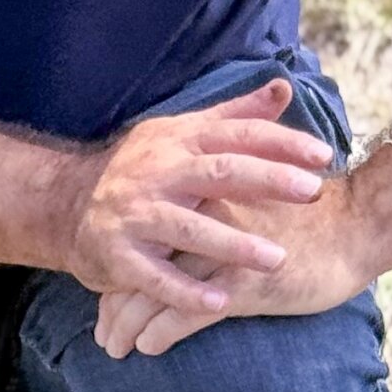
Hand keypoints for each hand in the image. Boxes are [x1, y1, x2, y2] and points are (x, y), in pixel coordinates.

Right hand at [61, 79, 334, 320]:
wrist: (67, 205)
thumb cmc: (141, 170)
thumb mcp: (181, 134)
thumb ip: (235, 116)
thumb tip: (284, 88)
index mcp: (178, 141)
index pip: (236, 136)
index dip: (280, 143)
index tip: (324, 155)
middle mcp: (158, 173)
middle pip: (218, 173)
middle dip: (266, 180)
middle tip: (312, 192)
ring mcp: (136, 215)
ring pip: (188, 228)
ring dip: (233, 244)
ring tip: (277, 259)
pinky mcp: (118, 255)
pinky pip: (154, 277)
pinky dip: (185, 291)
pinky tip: (219, 303)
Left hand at [94, 169, 380, 357]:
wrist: (357, 224)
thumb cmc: (311, 217)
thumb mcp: (257, 200)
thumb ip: (221, 213)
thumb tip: (194, 236)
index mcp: (203, 202)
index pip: (145, 239)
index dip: (123, 271)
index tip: (107, 296)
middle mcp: (203, 224)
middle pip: (140, 266)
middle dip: (114, 303)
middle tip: (102, 333)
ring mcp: (221, 255)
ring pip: (153, 292)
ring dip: (127, 325)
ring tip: (114, 348)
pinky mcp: (242, 286)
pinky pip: (185, 313)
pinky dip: (159, 333)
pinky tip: (148, 348)